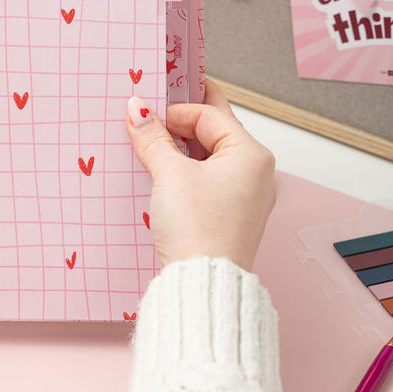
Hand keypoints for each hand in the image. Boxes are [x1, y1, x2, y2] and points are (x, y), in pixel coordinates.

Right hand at [126, 80, 275, 271]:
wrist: (202, 283)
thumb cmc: (199, 230)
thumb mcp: (170, 174)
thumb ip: (153, 138)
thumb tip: (138, 110)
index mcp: (250, 154)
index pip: (209, 114)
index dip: (174, 110)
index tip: (145, 112)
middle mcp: (253, 172)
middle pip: (213, 132)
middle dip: (182, 121)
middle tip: (155, 108)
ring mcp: (242, 195)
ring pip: (208, 156)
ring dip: (179, 147)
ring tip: (151, 141)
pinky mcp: (227, 214)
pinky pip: (206, 179)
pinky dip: (184, 170)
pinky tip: (161, 170)